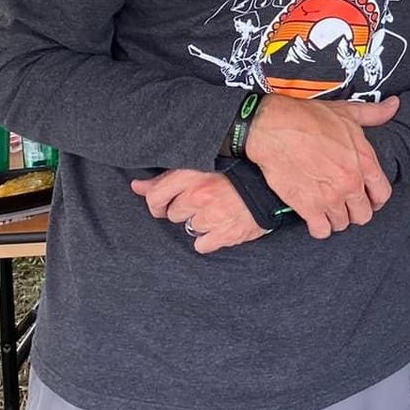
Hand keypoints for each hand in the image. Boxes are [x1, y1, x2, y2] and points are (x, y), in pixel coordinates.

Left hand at [130, 169, 266, 253]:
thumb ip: (166, 178)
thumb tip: (136, 186)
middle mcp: (199, 194)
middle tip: (203, 201)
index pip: (156, 196)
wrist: (274, 183)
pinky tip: (221, 226)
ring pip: (189, 227)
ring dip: (200, 222)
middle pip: (174, 213)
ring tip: (217, 210)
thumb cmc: (240, 170)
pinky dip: (209, 238)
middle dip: (184, 209)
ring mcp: (212, 216)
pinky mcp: (226, 234)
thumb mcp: (202, 165)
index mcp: (192, 173)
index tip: (165, 204)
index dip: (158, 203)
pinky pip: (202, 245)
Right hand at [245, 96, 399, 238]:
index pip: (382, 194)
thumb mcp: (347, 111)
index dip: (376, 199)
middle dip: (356, 211)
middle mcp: (350, 183)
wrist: (274, 128)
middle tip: (346, 205)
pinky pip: (321, 231)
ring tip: (329, 209)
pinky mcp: (308, 207)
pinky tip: (314, 218)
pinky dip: (319, 228)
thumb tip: (392, 106)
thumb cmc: (307, 119)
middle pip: (364, 214)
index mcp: (363, 161)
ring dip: (336, 219)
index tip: (369, 198)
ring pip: (342, 224)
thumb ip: (373, 113)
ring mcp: (330, 197)